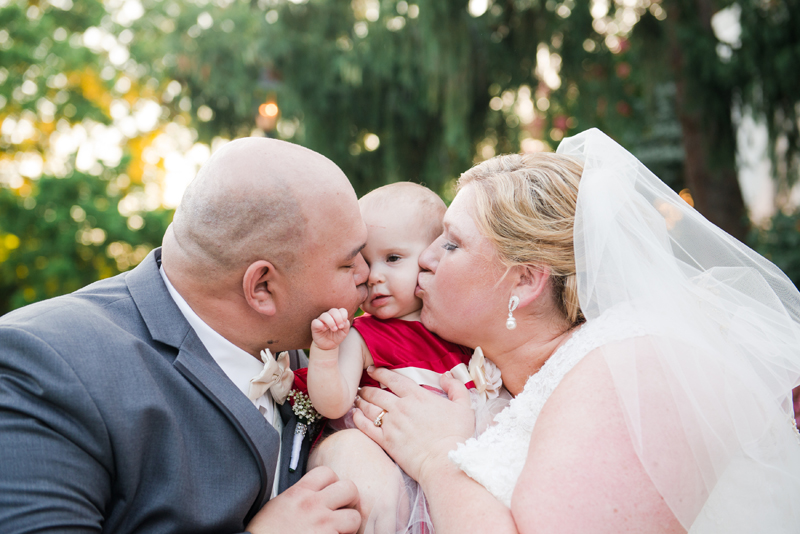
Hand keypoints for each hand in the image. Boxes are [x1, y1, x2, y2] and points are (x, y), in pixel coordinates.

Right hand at [245, 466, 359, 533]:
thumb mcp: (277, 507)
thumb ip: (297, 498)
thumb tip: (312, 496)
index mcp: (298, 494)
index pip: (327, 472)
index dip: (333, 484)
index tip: (330, 496)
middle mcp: (312, 506)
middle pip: (349, 488)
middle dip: (350, 501)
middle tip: (343, 513)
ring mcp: (322, 525)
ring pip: (355, 517)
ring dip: (350, 526)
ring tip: (340, 532)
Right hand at [311, 308, 350, 351]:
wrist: (329, 345)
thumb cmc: (337, 336)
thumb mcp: (344, 331)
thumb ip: (346, 325)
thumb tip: (344, 321)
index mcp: (337, 316)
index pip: (341, 310)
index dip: (344, 316)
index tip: (344, 325)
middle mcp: (329, 316)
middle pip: (333, 311)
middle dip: (338, 318)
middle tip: (340, 327)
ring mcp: (321, 320)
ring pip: (325, 315)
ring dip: (331, 322)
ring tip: (334, 329)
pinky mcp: (315, 326)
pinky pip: (315, 322)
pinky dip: (320, 325)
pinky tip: (324, 329)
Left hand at [352, 367, 474, 482]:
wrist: (444, 462)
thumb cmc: (456, 435)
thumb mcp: (463, 406)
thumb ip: (455, 386)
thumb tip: (445, 375)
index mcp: (417, 396)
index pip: (393, 379)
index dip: (380, 373)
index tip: (373, 370)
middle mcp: (400, 407)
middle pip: (377, 393)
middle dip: (367, 388)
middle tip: (362, 387)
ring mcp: (391, 424)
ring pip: (369, 408)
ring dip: (361, 402)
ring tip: (357, 399)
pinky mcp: (386, 441)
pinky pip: (365, 427)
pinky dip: (358, 419)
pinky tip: (354, 415)